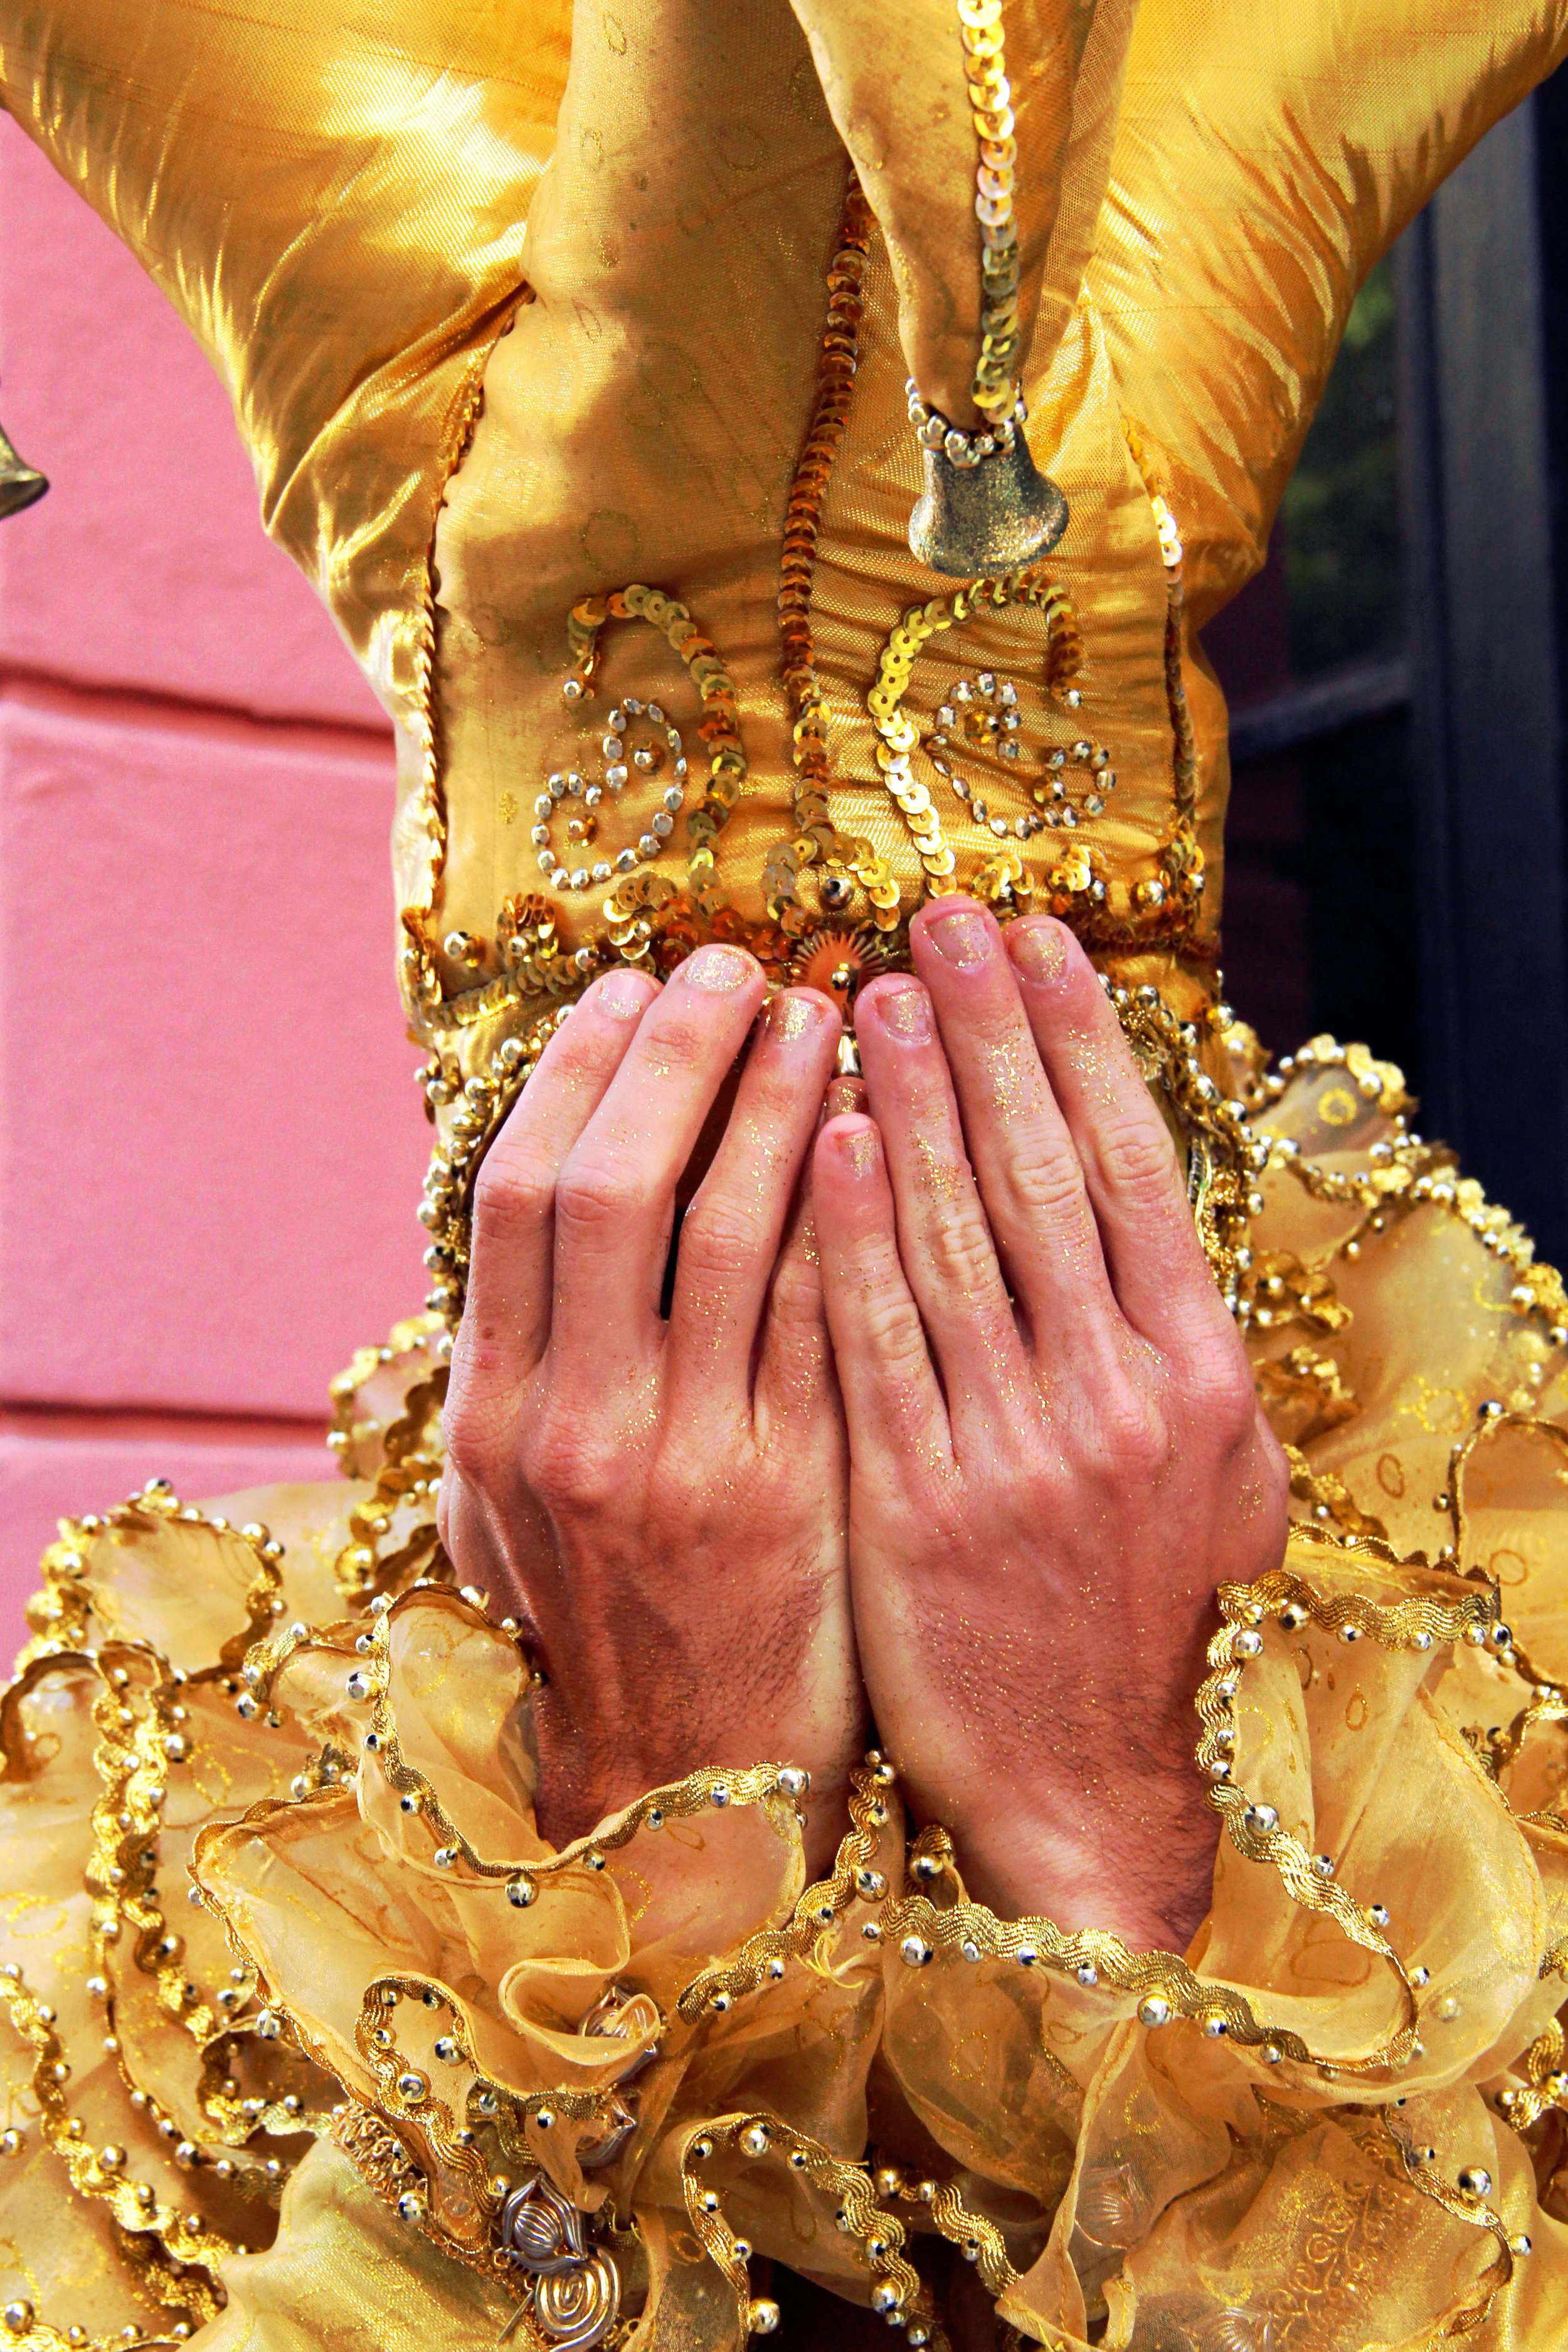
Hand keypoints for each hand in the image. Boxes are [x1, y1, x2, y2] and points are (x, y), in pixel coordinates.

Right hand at [439, 948, 865, 1875]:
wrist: (692, 1777)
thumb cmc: (608, 1611)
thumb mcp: (511, 1498)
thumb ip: (518, 1358)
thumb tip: (535, 1198)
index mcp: (495, 1413)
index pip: (521, 1194)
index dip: (578, 1072)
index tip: (628, 987)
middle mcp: (578, 1428)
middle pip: (613, 1185)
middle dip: (676, 1054)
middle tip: (733, 965)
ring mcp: (692, 1462)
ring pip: (734, 1231)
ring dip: (779, 1102)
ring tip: (826, 1011)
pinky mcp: (803, 1493)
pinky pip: (833, 1315)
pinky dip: (855, 1210)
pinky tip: (891, 1131)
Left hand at [812, 902, 1288, 1949]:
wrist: (1078, 1778)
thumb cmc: (1134, 1614)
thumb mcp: (1210, 1480)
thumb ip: (1172, 1345)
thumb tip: (1137, 1203)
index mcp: (1196, 1376)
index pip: (1130, 1168)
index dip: (1081, 1044)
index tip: (1041, 943)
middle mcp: (1115, 1398)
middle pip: (1042, 1174)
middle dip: (990, 1032)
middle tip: (943, 917)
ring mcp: (1013, 1450)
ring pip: (955, 1238)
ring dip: (913, 1100)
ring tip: (869, 990)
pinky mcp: (915, 1504)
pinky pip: (875, 1343)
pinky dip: (852, 1233)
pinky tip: (826, 1138)